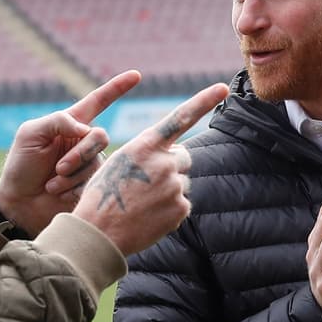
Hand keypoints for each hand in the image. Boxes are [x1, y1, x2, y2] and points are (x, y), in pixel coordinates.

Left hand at [0, 70, 140, 235]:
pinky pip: (96, 183)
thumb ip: (58, 120)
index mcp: (70, 124)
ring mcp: (90, 165)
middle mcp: (84, 142)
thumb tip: (86, 128)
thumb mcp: (30, 134)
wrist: (18, 205)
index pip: (98, 101)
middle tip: (58, 168)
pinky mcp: (93, 186)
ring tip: (52, 184)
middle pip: (100, 137)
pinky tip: (59, 194)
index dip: (117, 88)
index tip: (136, 75)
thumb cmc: (21, 167)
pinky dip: (75, 189)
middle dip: (79, 154)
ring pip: (97, 163)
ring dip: (72, 175)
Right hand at [74, 83, 228, 255]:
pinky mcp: (181, 208)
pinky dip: (169, 210)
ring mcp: (174, 186)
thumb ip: (149, 155)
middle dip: (172, 167)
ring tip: (142, 204)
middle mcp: (164, 162)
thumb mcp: (119, 164)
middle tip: (147, 184)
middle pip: (182, 157)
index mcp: (145, 145)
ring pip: (181, 183)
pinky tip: (149, 217)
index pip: (180, 117)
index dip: (203, 101)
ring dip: (168, 191)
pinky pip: (182, 204)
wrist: (99, 233)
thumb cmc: (103, 196)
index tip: (222, 88)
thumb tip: (178, 158)